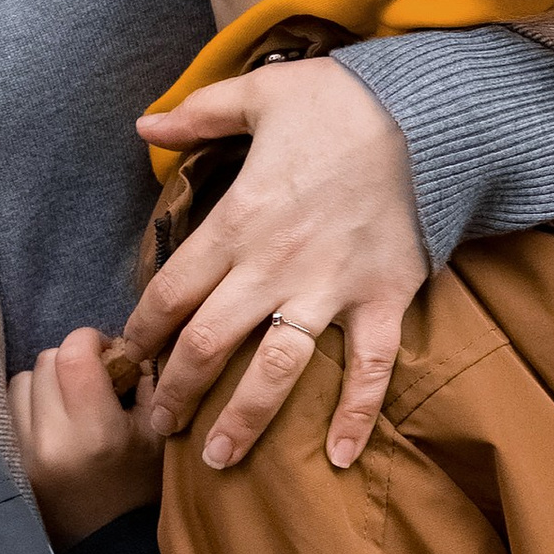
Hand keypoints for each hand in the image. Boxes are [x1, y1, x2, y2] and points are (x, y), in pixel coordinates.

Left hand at [9, 330, 162, 548]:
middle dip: (72, 359)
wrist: (108, 549)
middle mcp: (52, 440)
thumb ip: (147, 382)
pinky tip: (52, 418)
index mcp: (96, 432)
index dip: (91, 339)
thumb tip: (126, 347)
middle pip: (46, 361)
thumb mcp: (160, 433)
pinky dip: (30, 404)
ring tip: (70, 400)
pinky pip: (8, 410)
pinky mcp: (10, 463)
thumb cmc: (143, 489)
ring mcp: (24, 454)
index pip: (73, 354)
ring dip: (46, 380)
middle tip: (93, 377)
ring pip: (22, 381)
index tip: (108, 352)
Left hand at [125, 60, 424, 474]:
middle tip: (158, 424)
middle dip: (175, 390)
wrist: (425, 113)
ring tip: (216, 460)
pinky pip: (370, 369)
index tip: (128, 357)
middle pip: (208, 343)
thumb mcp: (259, 93)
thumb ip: (196, 114)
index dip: (141, 331)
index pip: (171, 291)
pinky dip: (357, 415)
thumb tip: (143, 125)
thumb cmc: (336, 102)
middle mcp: (275, 266)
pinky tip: (336, 458)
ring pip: (274, 370)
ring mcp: (331, 289)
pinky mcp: (383, 299)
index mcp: (237, 221)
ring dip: (243, 419)